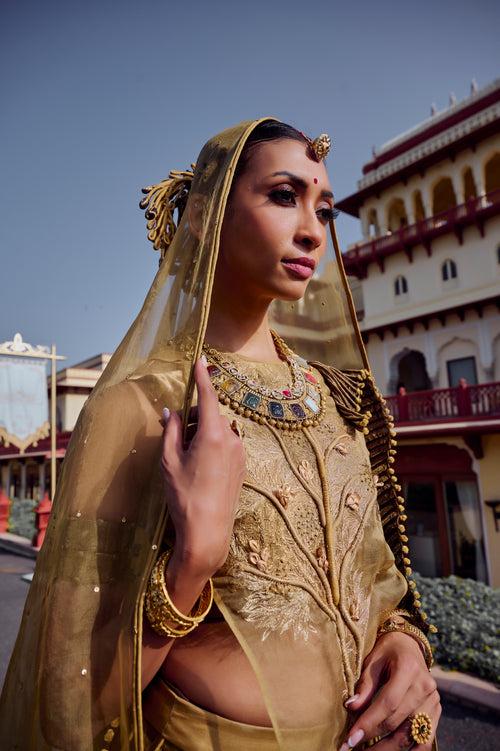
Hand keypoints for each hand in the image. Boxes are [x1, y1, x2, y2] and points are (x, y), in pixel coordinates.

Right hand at [160, 356, 246, 578]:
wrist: (208, 533)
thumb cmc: (184, 496)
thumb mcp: (169, 461)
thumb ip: (170, 431)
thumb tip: (170, 411)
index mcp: (213, 434)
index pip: (208, 396)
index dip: (203, 377)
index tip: (201, 359)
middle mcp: (232, 439)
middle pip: (211, 414)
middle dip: (193, 416)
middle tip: (174, 435)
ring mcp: (240, 453)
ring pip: (218, 430)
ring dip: (202, 433)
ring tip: (184, 457)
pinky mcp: (242, 466)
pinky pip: (225, 444)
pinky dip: (211, 445)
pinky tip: (198, 467)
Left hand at [339, 631, 440, 749]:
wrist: (408, 645)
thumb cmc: (386, 651)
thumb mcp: (372, 661)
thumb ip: (365, 685)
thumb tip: (351, 707)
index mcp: (408, 668)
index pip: (388, 703)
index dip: (369, 722)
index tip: (351, 738)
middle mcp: (425, 686)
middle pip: (398, 721)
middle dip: (373, 739)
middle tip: (352, 748)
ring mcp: (433, 700)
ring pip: (411, 734)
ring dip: (388, 748)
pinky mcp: (436, 710)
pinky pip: (426, 739)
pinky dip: (412, 750)